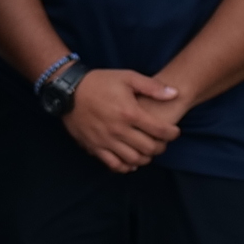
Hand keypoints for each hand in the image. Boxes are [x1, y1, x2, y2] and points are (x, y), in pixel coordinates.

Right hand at [63, 66, 185, 173]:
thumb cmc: (100, 82)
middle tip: (162, 142)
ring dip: (145, 158)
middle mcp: (119, 130)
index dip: (172, 133)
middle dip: (161, 147)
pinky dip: (126, 166)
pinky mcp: (95, 147)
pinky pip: (114, 165)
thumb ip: (152, 87)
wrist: (68, 91)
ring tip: (147, 150)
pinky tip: (131, 161)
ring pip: (134, 160)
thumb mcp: (127, 77)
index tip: (174, 132)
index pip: (160, 131)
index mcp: (130, 113)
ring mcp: (106, 141)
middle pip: (149, 148)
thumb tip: (174, 94)